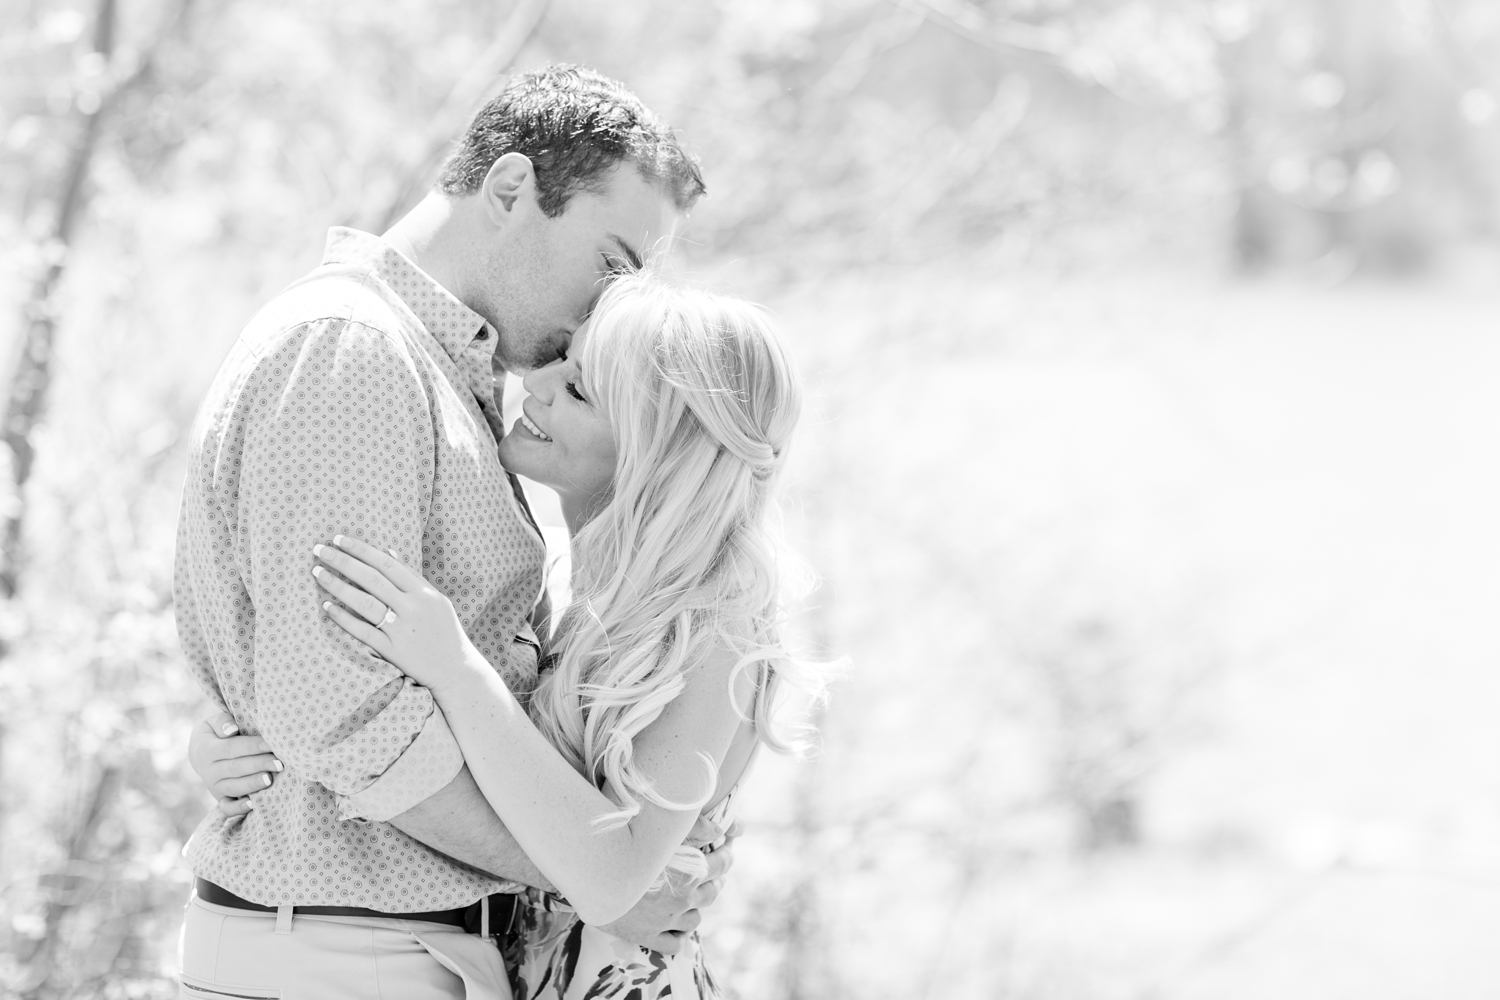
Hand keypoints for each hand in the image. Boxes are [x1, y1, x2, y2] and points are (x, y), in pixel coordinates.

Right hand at [187, 711, 282, 817]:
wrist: (199, 753)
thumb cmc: (215, 733)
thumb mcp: (212, 723)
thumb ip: (222, 722)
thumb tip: (232, 729)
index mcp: (207, 750)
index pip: (232, 748)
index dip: (252, 746)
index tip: (271, 744)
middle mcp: (209, 771)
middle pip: (236, 768)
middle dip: (259, 765)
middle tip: (279, 763)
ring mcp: (214, 787)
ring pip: (234, 787)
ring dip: (253, 785)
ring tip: (270, 780)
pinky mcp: (220, 798)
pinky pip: (227, 807)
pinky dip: (239, 809)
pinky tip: (253, 804)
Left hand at [312, 535, 481, 696]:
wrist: (456, 669)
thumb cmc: (445, 631)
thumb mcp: (435, 599)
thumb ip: (412, 576)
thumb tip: (388, 551)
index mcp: (424, 592)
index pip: (387, 563)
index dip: (362, 549)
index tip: (340, 539)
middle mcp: (413, 608)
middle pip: (372, 579)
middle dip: (343, 561)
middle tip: (319, 550)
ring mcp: (402, 629)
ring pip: (364, 602)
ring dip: (338, 586)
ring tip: (317, 573)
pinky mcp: (393, 651)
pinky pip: (363, 631)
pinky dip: (344, 618)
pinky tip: (327, 607)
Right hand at [595, 820, 739, 954]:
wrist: (590, 874)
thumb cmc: (624, 845)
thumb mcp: (661, 830)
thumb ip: (696, 826)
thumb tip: (720, 828)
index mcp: (689, 872)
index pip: (723, 864)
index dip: (728, 852)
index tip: (727, 845)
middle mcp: (682, 900)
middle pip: (712, 892)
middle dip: (716, 880)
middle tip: (714, 871)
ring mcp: (666, 921)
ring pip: (696, 919)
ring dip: (697, 907)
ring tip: (693, 896)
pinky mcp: (648, 937)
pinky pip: (675, 943)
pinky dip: (679, 934)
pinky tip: (676, 925)